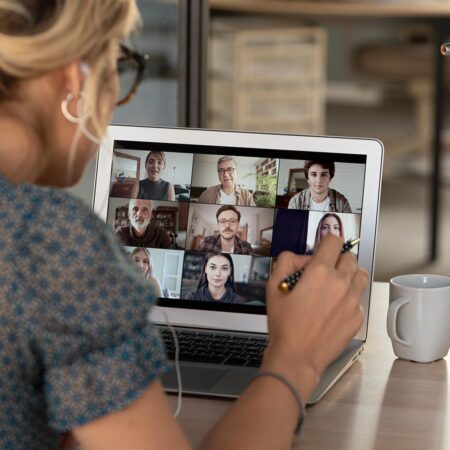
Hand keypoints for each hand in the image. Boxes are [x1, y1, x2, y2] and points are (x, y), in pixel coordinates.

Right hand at [263, 235, 367, 397]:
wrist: (297, 357)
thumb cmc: (285, 326)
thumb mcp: (273, 287)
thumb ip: (285, 262)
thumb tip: (297, 257)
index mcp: (320, 272)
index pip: (333, 241)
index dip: (326, 241)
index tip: (322, 247)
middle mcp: (340, 283)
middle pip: (350, 257)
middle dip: (337, 259)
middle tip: (325, 269)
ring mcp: (352, 301)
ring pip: (360, 275)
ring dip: (349, 274)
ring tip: (335, 284)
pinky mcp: (357, 317)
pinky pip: (359, 298)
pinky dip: (349, 297)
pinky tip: (334, 307)